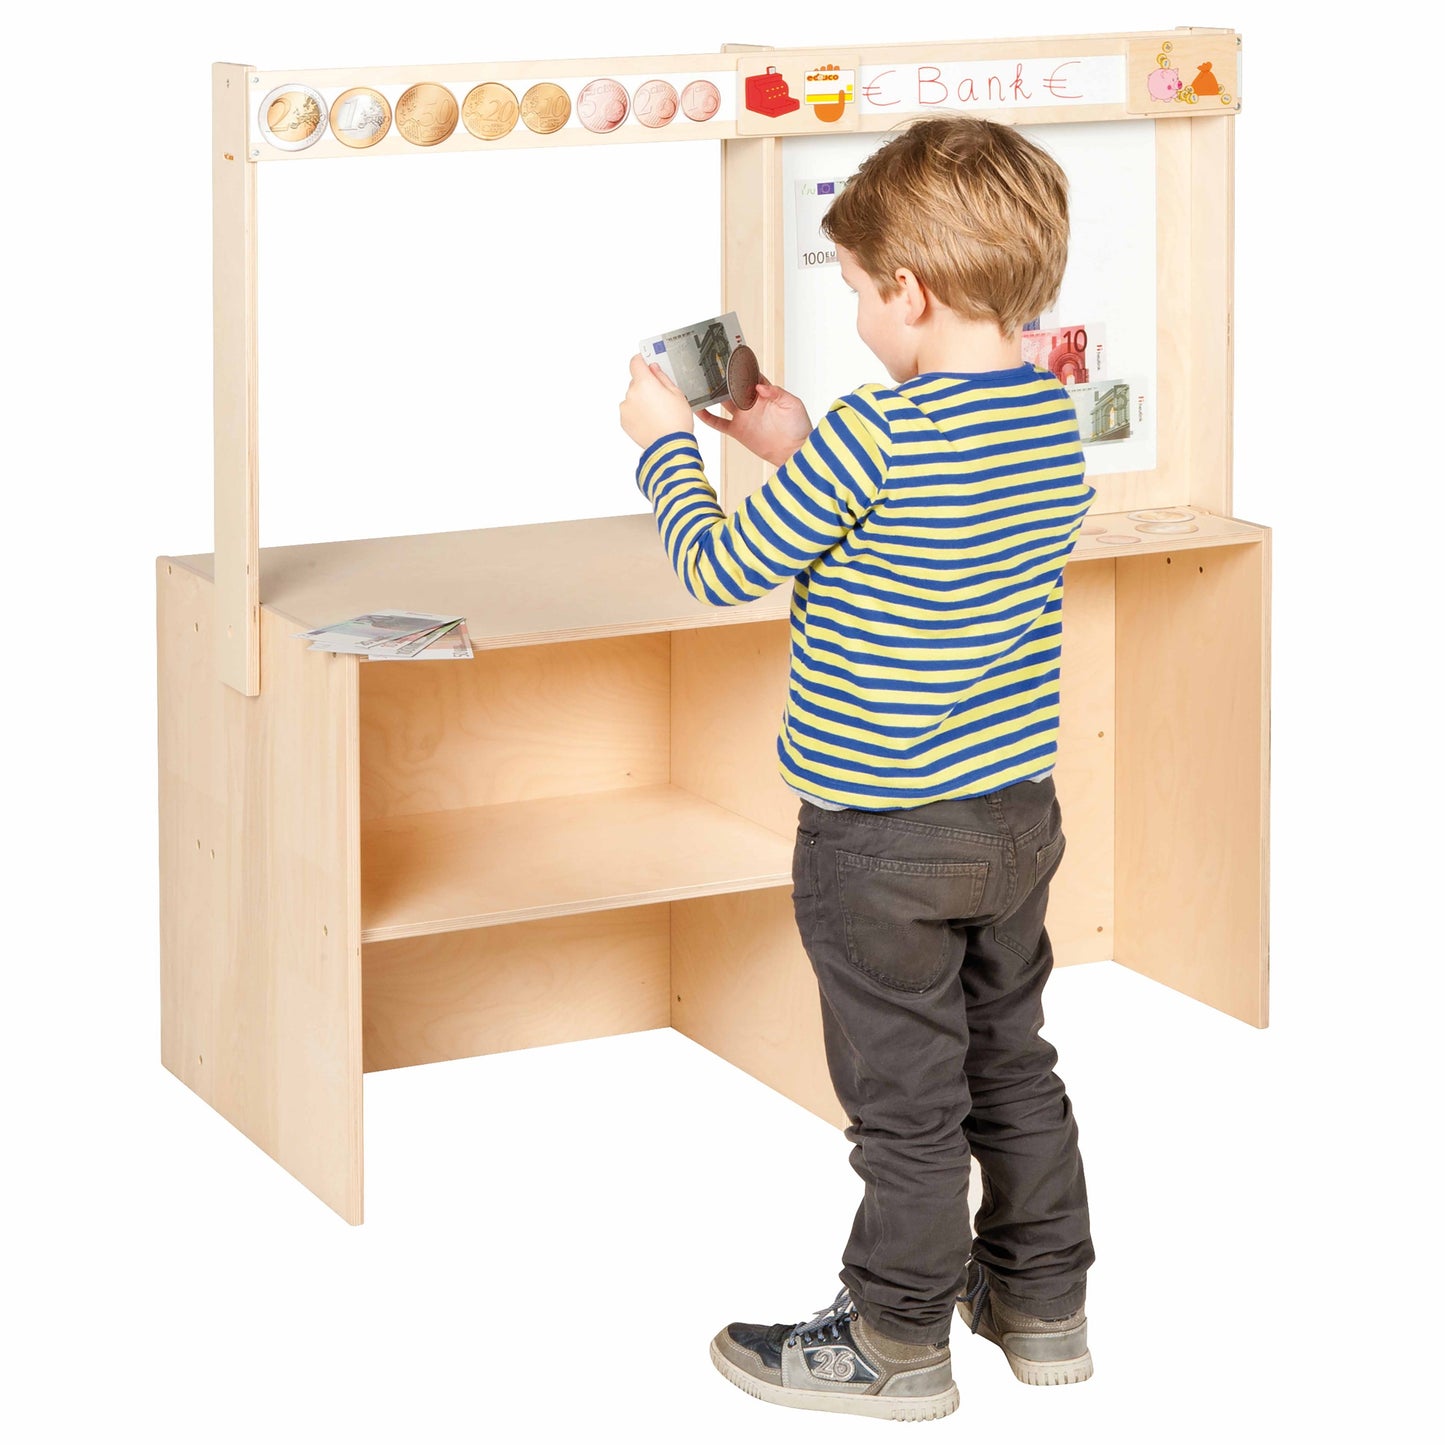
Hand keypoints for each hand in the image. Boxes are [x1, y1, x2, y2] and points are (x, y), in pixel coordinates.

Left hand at [620, 353, 695, 449]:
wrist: (670, 447)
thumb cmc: (676, 422)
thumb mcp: (677, 394)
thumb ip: (662, 377)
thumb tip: (653, 368)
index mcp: (645, 383)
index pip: (635, 362)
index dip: (641, 361)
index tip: (645, 362)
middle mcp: (631, 393)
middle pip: (636, 382)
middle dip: (646, 385)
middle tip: (661, 397)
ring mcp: (626, 408)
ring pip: (633, 397)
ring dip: (641, 400)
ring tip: (657, 413)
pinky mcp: (624, 421)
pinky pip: (630, 411)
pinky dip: (637, 413)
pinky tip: (650, 420)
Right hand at [696, 376, 811, 468]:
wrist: (794, 451)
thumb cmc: (798, 427)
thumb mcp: (792, 404)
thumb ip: (776, 392)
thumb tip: (759, 385)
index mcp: (764, 392)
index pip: (750, 376)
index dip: (741, 367)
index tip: (731, 358)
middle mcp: (751, 402)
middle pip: (733, 386)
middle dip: (723, 377)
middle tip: (711, 368)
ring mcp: (743, 416)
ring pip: (723, 401)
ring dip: (713, 394)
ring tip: (701, 385)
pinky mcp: (738, 430)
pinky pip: (719, 423)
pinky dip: (708, 417)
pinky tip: (698, 410)